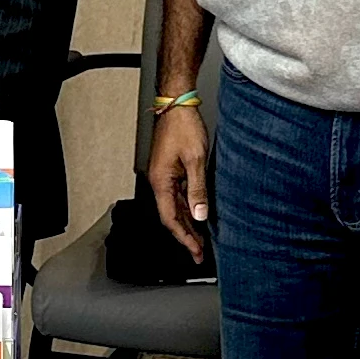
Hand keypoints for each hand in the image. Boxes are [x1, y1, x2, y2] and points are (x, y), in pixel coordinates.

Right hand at [147, 104, 212, 260]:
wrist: (177, 105)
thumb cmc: (183, 126)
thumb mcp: (196, 159)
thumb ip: (197, 189)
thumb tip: (199, 214)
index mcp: (161, 181)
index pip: (170, 218)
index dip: (184, 237)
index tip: (195, 250)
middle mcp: (159, 181)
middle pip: (171, 217)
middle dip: (185, 236)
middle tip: (198, 253)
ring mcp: (164, 176)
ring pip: (175, 207)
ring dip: (187, 224)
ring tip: (200, 240)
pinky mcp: (170, 170)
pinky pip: (178, 196)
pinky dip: (187, 209)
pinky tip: (197, 216)